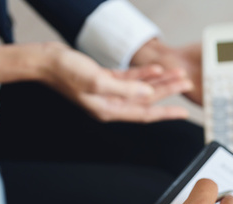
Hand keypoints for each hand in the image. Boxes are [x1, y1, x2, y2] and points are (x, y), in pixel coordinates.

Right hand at [41, 43, 193, 121]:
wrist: (46, 60)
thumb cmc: (65, 73)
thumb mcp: (97, 81)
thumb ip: (124, 88)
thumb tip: (147, 91)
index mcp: (109, 110)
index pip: (145, 114)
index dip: (166, 113)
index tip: (182, 112)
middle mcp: (111, 103)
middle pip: (147, 100)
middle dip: (169, 92)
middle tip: (186, 86)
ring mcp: (109, 91)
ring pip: (141, 88)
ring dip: (160, 82)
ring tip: (178, 76)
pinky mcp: (105, 79)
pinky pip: (130, 78)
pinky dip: (144, 74)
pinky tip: (157, 70)